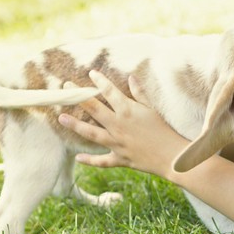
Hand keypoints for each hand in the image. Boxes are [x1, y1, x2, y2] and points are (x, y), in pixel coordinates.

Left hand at [58, 70, 187, 176]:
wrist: (172, 156)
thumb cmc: (164, 130)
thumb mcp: (152, 109)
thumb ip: (140, 94)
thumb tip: (131, 78)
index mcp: (128, 111)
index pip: (109, 92)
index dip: (100, 81)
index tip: (91, 73)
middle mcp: (118, 125)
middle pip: (94, 109)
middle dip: (78, 96)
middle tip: (65, 87)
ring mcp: (117, 143)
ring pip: (91, 133)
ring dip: (75, 125)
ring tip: (61, 117)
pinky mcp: (120, 158)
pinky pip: (102, 160)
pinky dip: (90, 160)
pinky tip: (78, 157)